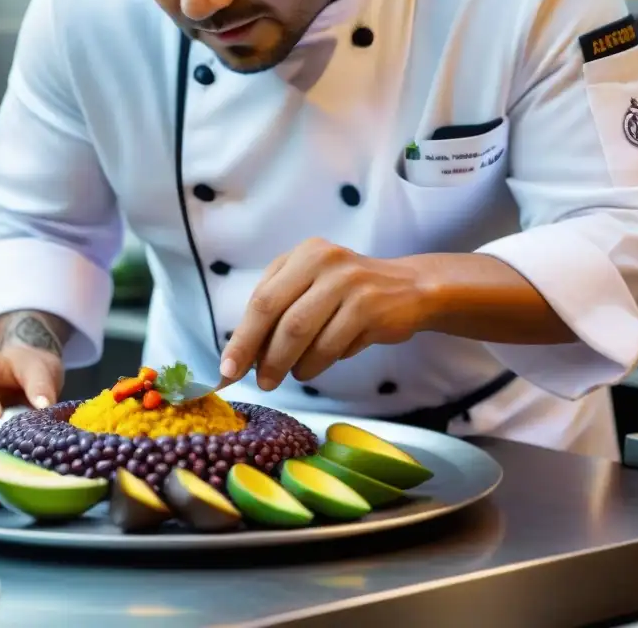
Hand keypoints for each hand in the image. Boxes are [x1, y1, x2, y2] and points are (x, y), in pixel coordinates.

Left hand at [219, 238, 426, 391]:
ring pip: (302, 333)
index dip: (241, 337)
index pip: (261, 299)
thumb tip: (241, 354)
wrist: (410, 288)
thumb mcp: (312, 285)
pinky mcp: (369, 307)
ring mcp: (348, 282)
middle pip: (277, 315)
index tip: (227, 368)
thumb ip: (280, 309)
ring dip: (287, 364)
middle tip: (254, 382)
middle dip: (259, 355)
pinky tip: (310, 369)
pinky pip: (331, 346)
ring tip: (283, 378)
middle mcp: (323, 261)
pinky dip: (315, 364)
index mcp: (301, 254)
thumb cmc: (349, 292)